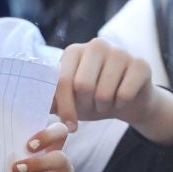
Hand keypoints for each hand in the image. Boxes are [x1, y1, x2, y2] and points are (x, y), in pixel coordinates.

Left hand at [53, 38, 172, 141]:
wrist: (128, 101)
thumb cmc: (93, 99)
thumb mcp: (71, 101)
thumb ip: (52, 100)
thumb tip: (32, 105)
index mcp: (74, 51)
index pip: (63, 81)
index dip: (65, 107)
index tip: (69, 125)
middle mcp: (96, 45)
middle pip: (83, 85)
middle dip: (86, 105)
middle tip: (92, 107)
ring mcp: (120, 52)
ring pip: (104, 92)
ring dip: (104, 106)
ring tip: (106, 101)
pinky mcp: (140, 64)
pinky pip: (124, 94)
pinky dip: (121, 104)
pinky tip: (123, 99)